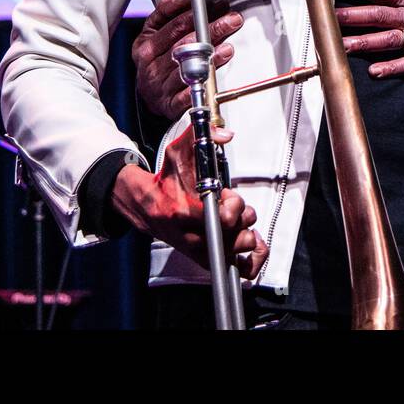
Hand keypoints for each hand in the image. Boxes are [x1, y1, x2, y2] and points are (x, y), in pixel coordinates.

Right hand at [111, 129, 268, 278]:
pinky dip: (253, 259)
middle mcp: (194, 236)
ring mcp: (201, 250)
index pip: (223, 220)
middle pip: (236, 236)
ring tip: (241, 219)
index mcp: (185, 212)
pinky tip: (255, 242)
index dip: (233, 206)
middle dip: (244, 216)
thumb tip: (226, 134)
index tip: (228, 195)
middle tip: (234, 205)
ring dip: (249, 233)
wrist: (148, 206)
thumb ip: (201, 138)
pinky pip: (239, 269)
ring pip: (239, 252)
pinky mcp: (207, 258)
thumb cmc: (166, 181)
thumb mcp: (179, 152)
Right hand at [133, 0, 243, 121]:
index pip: (174, 25)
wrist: (148, 97)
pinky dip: (201, 84)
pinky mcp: (171, 104)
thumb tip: (174, 0)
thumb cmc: (155, 61)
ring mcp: (161, 86)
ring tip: (227, 47)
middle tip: (232, 20)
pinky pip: (188, 94)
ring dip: (210, 56)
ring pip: (188, 67)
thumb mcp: (151, 36)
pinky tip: (213, 74)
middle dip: (212, 29)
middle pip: (185, 44)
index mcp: (146, 46)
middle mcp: (152, 66)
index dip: (197, 13)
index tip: (217, 5)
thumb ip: (163, 16)